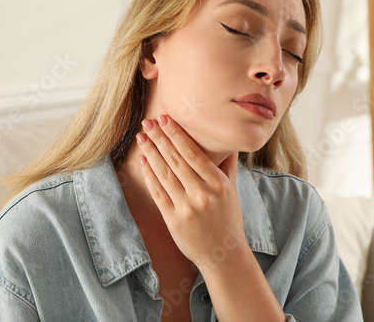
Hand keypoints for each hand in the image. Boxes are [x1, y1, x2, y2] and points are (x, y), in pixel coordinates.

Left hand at [136, 114, 246, 270]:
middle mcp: (203, 194)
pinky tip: (143, 161)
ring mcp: (187, 207)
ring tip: (142, 137)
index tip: (165, 119)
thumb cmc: (228, 220)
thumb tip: (228, 143)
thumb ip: (227, 166)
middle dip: (160, 138)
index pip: (193, 153)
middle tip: (148, 122)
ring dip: (151, 153)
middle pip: (176, 160)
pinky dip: (149, 175)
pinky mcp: (173, 220)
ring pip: (165, 174)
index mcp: (218, 184)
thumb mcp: (232, 191)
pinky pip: (158, 193)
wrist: (223, 254)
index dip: (177, 135)